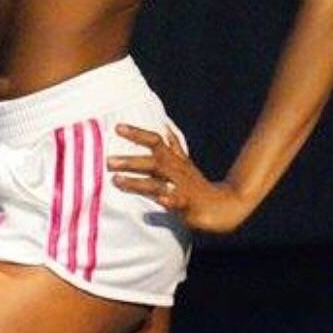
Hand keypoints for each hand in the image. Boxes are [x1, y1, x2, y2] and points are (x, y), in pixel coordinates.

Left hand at [106, 123, 249, 233]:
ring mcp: (182, 187)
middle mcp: (176, 170)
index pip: (155, 141)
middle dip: (130, 161)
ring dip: (136, 181)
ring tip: (116, 181)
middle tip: (107, 161)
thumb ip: (173, 145)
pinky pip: (176, 200)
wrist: (225, 205)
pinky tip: (158, 199)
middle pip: (153, 161)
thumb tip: (165, 127)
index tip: (117, 127)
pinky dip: (166, 198)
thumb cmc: (197, 185)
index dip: (137, 133)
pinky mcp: (188, 205)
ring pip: (157, 182)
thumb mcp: (184, 162)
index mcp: (174, 160)